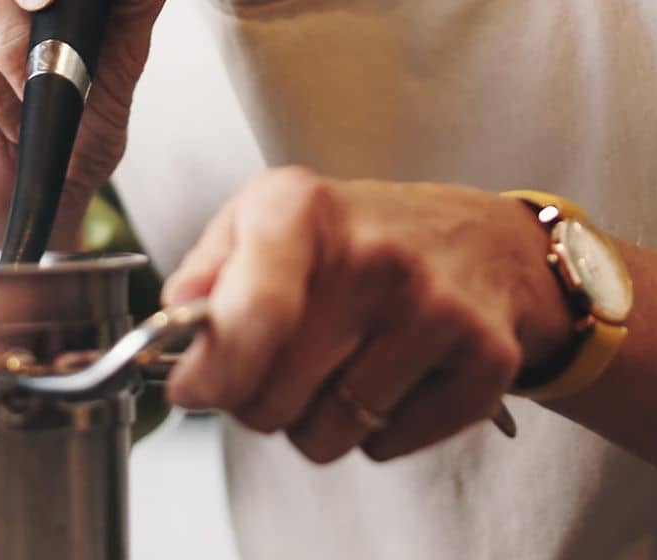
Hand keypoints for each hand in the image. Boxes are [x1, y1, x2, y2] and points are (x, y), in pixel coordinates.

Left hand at [159, 170, 574, 463]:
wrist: (483, 240)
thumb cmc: (359, 234)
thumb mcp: (269, 217)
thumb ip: (206, 271)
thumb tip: (172, 326)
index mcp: (305, 209)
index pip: (253, 317)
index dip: (214, 373)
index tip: (198, 386)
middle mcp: (375, 254)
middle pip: (272, 400)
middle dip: (262, 399)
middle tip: (289, 360)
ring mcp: (437, 308)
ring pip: (325, 435)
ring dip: (320, 419)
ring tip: (347, 361)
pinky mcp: (484, 362)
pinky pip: (385, 449)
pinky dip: (379, 430)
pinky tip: (397, 375)